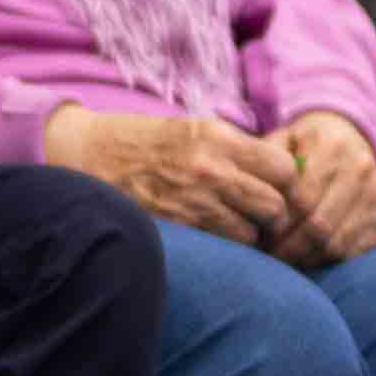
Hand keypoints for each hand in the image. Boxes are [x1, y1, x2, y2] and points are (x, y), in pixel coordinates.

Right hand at [43, 104, 299, 243]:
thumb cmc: (145, 141)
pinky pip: (222, 246)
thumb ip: (236, 149)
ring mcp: (194, 201)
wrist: (88, 153)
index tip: (278, 187)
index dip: (287, 182)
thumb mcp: (194, 129)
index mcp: (219, 138)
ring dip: (249, 234)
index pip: (285, 168)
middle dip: (274, 214)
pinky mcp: (177, 226)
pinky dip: (224, 245)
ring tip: (236, 226)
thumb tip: (283, 171)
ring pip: (252, 234)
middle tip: (263, 215)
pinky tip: (213, 234)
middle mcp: (212, 169)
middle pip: (275, 206)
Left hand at [270, 107, 375, 267]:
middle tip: (269, 256)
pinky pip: (354, 250)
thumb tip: (253, 203)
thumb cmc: (302, 145)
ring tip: (285, 259)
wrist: (346, 136)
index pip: (302, 200)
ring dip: (306, 258)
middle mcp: (360, 168)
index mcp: (331, 147)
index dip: (277, 224)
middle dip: (289, 247)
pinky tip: (308, 257)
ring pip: (336, 244)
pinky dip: (327, 260)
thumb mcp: (281, 142)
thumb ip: (265, 166)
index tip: (258, 236)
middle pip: (320, 226)